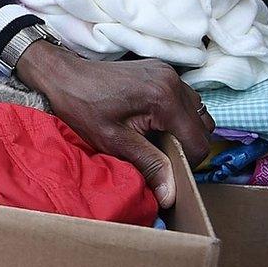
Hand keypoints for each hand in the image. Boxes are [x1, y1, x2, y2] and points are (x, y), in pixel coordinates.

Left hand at [16, 42, 211, 207]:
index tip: (166, 170)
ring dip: (183, 131)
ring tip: (155, 139)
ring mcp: (169, 73)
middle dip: (185, 147)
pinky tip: (152, 122)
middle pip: (203, 128)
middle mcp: (174, 81)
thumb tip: (170, 195)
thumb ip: (149, 165)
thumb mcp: (115, 141)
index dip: (186, 164)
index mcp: (165, 99)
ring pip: (197, 113)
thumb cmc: (83, 107)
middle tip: (159, 156)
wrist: (64, 76)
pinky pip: (184, 99)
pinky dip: (176, 115)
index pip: (198, 143)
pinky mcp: (162, 71)